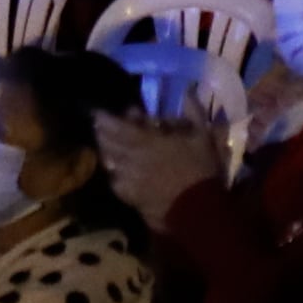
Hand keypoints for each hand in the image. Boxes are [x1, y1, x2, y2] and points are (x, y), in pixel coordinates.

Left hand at [94, 110, 225, 228]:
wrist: (197, 211)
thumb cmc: (201, 171)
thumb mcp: (204, 136)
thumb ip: (193, 112)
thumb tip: (188, 91)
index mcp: (147, 141)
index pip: (117, 127)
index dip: (105, 118)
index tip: (98, 112)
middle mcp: (132, 158)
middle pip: (108, 142)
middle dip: (101, 132)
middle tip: (99, 125)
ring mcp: (128, 178)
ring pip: (108, 161)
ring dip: (106, 150)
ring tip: (106, 144)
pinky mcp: (130, 196)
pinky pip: (115, 180)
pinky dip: (114, 171)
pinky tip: (117, 169)